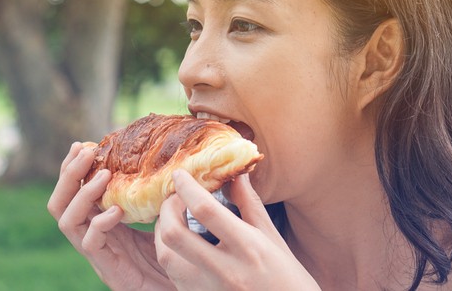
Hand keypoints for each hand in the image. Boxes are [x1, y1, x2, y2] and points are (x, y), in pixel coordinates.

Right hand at [47, 142, 173, 290]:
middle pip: (60, 203)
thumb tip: (172, 163)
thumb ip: (159, 194)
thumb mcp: (162, 216)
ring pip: (67, 221)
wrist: (175, 288)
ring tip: (102, 176)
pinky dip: (100, 223)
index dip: (74, 168)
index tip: (84, 144)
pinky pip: (90, 243)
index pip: (74, 191)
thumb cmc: (171, 254)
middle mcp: (92, 235)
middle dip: (69, 174)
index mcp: (101, 221)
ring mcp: (96, 253)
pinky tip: (117, 211)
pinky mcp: (107, 269)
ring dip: (82, 194)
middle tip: (84, 151)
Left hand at [155, 170, 319, 289]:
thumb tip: (236, 175)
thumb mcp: (274, 238)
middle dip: (166, 210)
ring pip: (166, 257)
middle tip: (174, 199)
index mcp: (247, 247)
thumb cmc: (288, 279)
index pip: (206, 210)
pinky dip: (170, 254)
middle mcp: (224, 270)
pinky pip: (173, 275)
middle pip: (175, 234)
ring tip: (173, 220)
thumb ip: (250, 205)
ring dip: (163, 233)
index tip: (180, 173)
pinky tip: (181, 246)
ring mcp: (209, 289)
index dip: (187, 187)